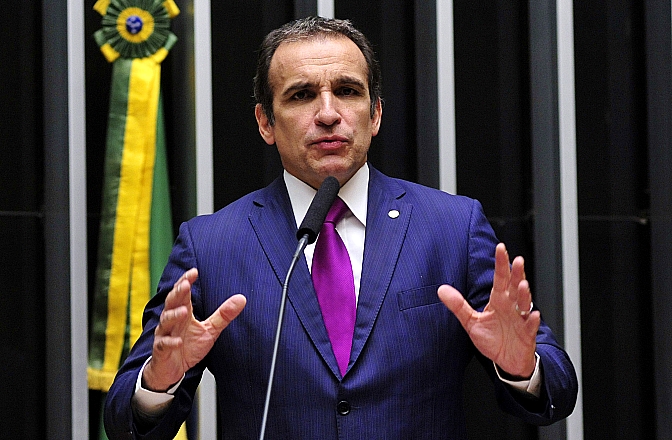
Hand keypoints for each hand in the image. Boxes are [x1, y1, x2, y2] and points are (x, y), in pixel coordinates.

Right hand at [143, 268, 246, 390]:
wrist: (172, 370)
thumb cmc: (188, 347)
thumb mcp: (209, 330)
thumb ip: (223, 315)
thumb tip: (241, 299)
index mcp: (183, 313)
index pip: (182, 293)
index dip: (186, 281)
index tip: (193, 272)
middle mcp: (172, 321)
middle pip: (172, 303)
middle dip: (178, 293)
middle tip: (185, 285)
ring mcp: (165, 335)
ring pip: (166, 322)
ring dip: (173, 316)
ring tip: (183, 312)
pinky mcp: (162, 350)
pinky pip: (164, 344)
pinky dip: (170, 342)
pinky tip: (177, 341)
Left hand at [438, 243, 539, 378]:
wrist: (507, 361)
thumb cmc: (493, 339)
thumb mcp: (471, 322)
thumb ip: (458, 305)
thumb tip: (441, 290)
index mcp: (498, 301)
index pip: (500, 278)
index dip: (500, 263)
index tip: (500, 248)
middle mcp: (511, 307)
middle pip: (514, 286)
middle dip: (517, 274)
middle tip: (517, 260)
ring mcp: (520, 319)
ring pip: (524, 303)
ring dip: (524, 294)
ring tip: (522, 285)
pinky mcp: (527, 334)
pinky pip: (530, 326)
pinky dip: (532, 320)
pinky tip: (533, 314)